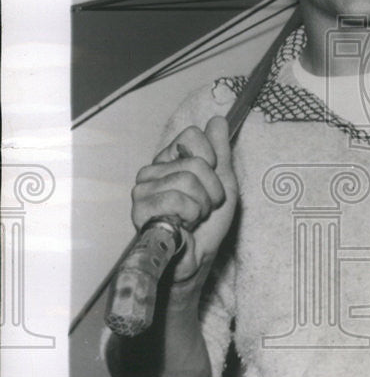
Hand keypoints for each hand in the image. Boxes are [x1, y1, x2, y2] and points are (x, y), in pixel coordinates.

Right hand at [131, 116, 237, 289]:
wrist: (198, 257)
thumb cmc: (209, 223)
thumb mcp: (223, 182)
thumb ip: (221, 151)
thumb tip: (217, 120)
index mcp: (169, 161)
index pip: (192, 135)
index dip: (212, 159)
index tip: (213, 180)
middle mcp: (152, 171)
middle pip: (195, 162)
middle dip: (212, 190)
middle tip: (205, 207)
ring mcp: (143, 189)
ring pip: (188, 180)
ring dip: (202, 205)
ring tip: (194, 217)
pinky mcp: (140, 208)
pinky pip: (176, 199)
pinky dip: (190, 215)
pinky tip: (183, 225)